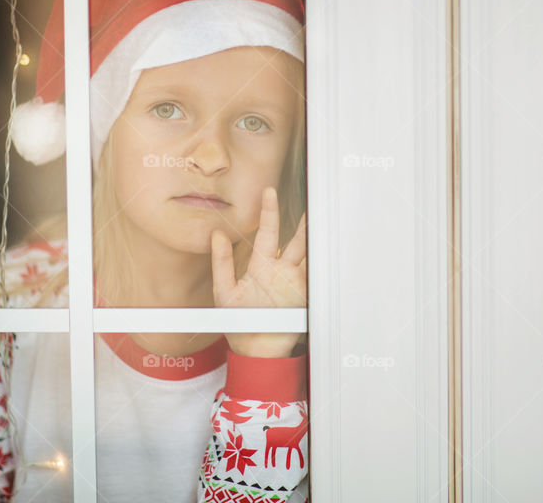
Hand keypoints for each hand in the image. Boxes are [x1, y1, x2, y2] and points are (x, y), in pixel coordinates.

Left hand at [211, 187, 306, 357]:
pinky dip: (321, 262)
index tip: (269, 192)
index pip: (266, 233)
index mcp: (259, 266)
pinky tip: (326, 248)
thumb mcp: (223, 292)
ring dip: (314, 238)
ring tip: (322, 220)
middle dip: (301, 222)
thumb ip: (221, 262)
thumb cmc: (238, 324)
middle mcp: (278, 271)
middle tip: (309, 201)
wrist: (255, 351)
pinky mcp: (305, 295)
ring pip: (307, 254)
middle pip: (292, 240)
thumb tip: (216, 234)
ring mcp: (293, 282)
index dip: (268, 212)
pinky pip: (315, 274)